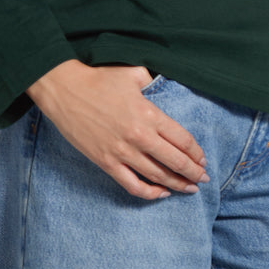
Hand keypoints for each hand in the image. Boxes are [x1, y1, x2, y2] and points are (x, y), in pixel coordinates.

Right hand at [27, 60, 207, 199]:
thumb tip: (164, 87)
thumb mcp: (134, 74)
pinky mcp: (106, 163)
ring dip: (176, 184)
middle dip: (193, 172)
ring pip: (156, 176)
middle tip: (203, 179)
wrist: (65, 91)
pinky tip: (160, 194)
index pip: (182, 139)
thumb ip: (154, 82)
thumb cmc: (100, 79)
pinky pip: (131, 184)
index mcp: (149, 114)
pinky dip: (149, 193)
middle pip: (174, 161)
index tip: (203, 159)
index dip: (196, 152)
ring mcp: (122, 152)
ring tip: (188, 189)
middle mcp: (139, 136)